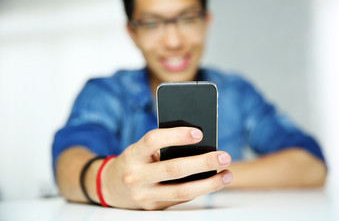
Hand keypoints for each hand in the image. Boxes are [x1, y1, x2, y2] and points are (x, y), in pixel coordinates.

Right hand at [100, 127, 231, 209]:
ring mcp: (146, 195)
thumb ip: (161, 146)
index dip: (176, 136)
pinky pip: (181, 198)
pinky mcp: (155, 207)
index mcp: (133, 155)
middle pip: (174, 169)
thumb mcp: (140, 149)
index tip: (199, 133)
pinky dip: (200, 190)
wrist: (110, 187)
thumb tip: (197, 143)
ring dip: (208, 184)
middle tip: (224, 156)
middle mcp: (137, 176)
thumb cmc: (132, 161)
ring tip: (227, 174)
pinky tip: (213, 182)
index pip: (153, 141)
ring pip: (181, 191)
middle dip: (202, 163)